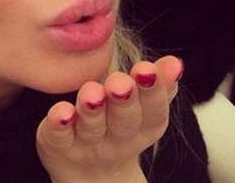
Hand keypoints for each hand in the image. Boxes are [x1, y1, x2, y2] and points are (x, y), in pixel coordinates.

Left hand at [35, 55, 182, 182]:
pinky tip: (62, 111)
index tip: (147, 68)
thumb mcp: (143, 108)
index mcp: (142, 127)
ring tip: (92, 92)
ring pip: (92, 127)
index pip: (154, 112)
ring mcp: (86, 144)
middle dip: (123, 100)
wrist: (89, 174)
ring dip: (92, 109)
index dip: (153, 91)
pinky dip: (59, 124)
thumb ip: (158, 84)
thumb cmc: (120, 124)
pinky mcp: (58, 144)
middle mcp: (116, 138)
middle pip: (124, 121)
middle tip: (119, 82)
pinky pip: (59, 136)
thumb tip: (175, 63)